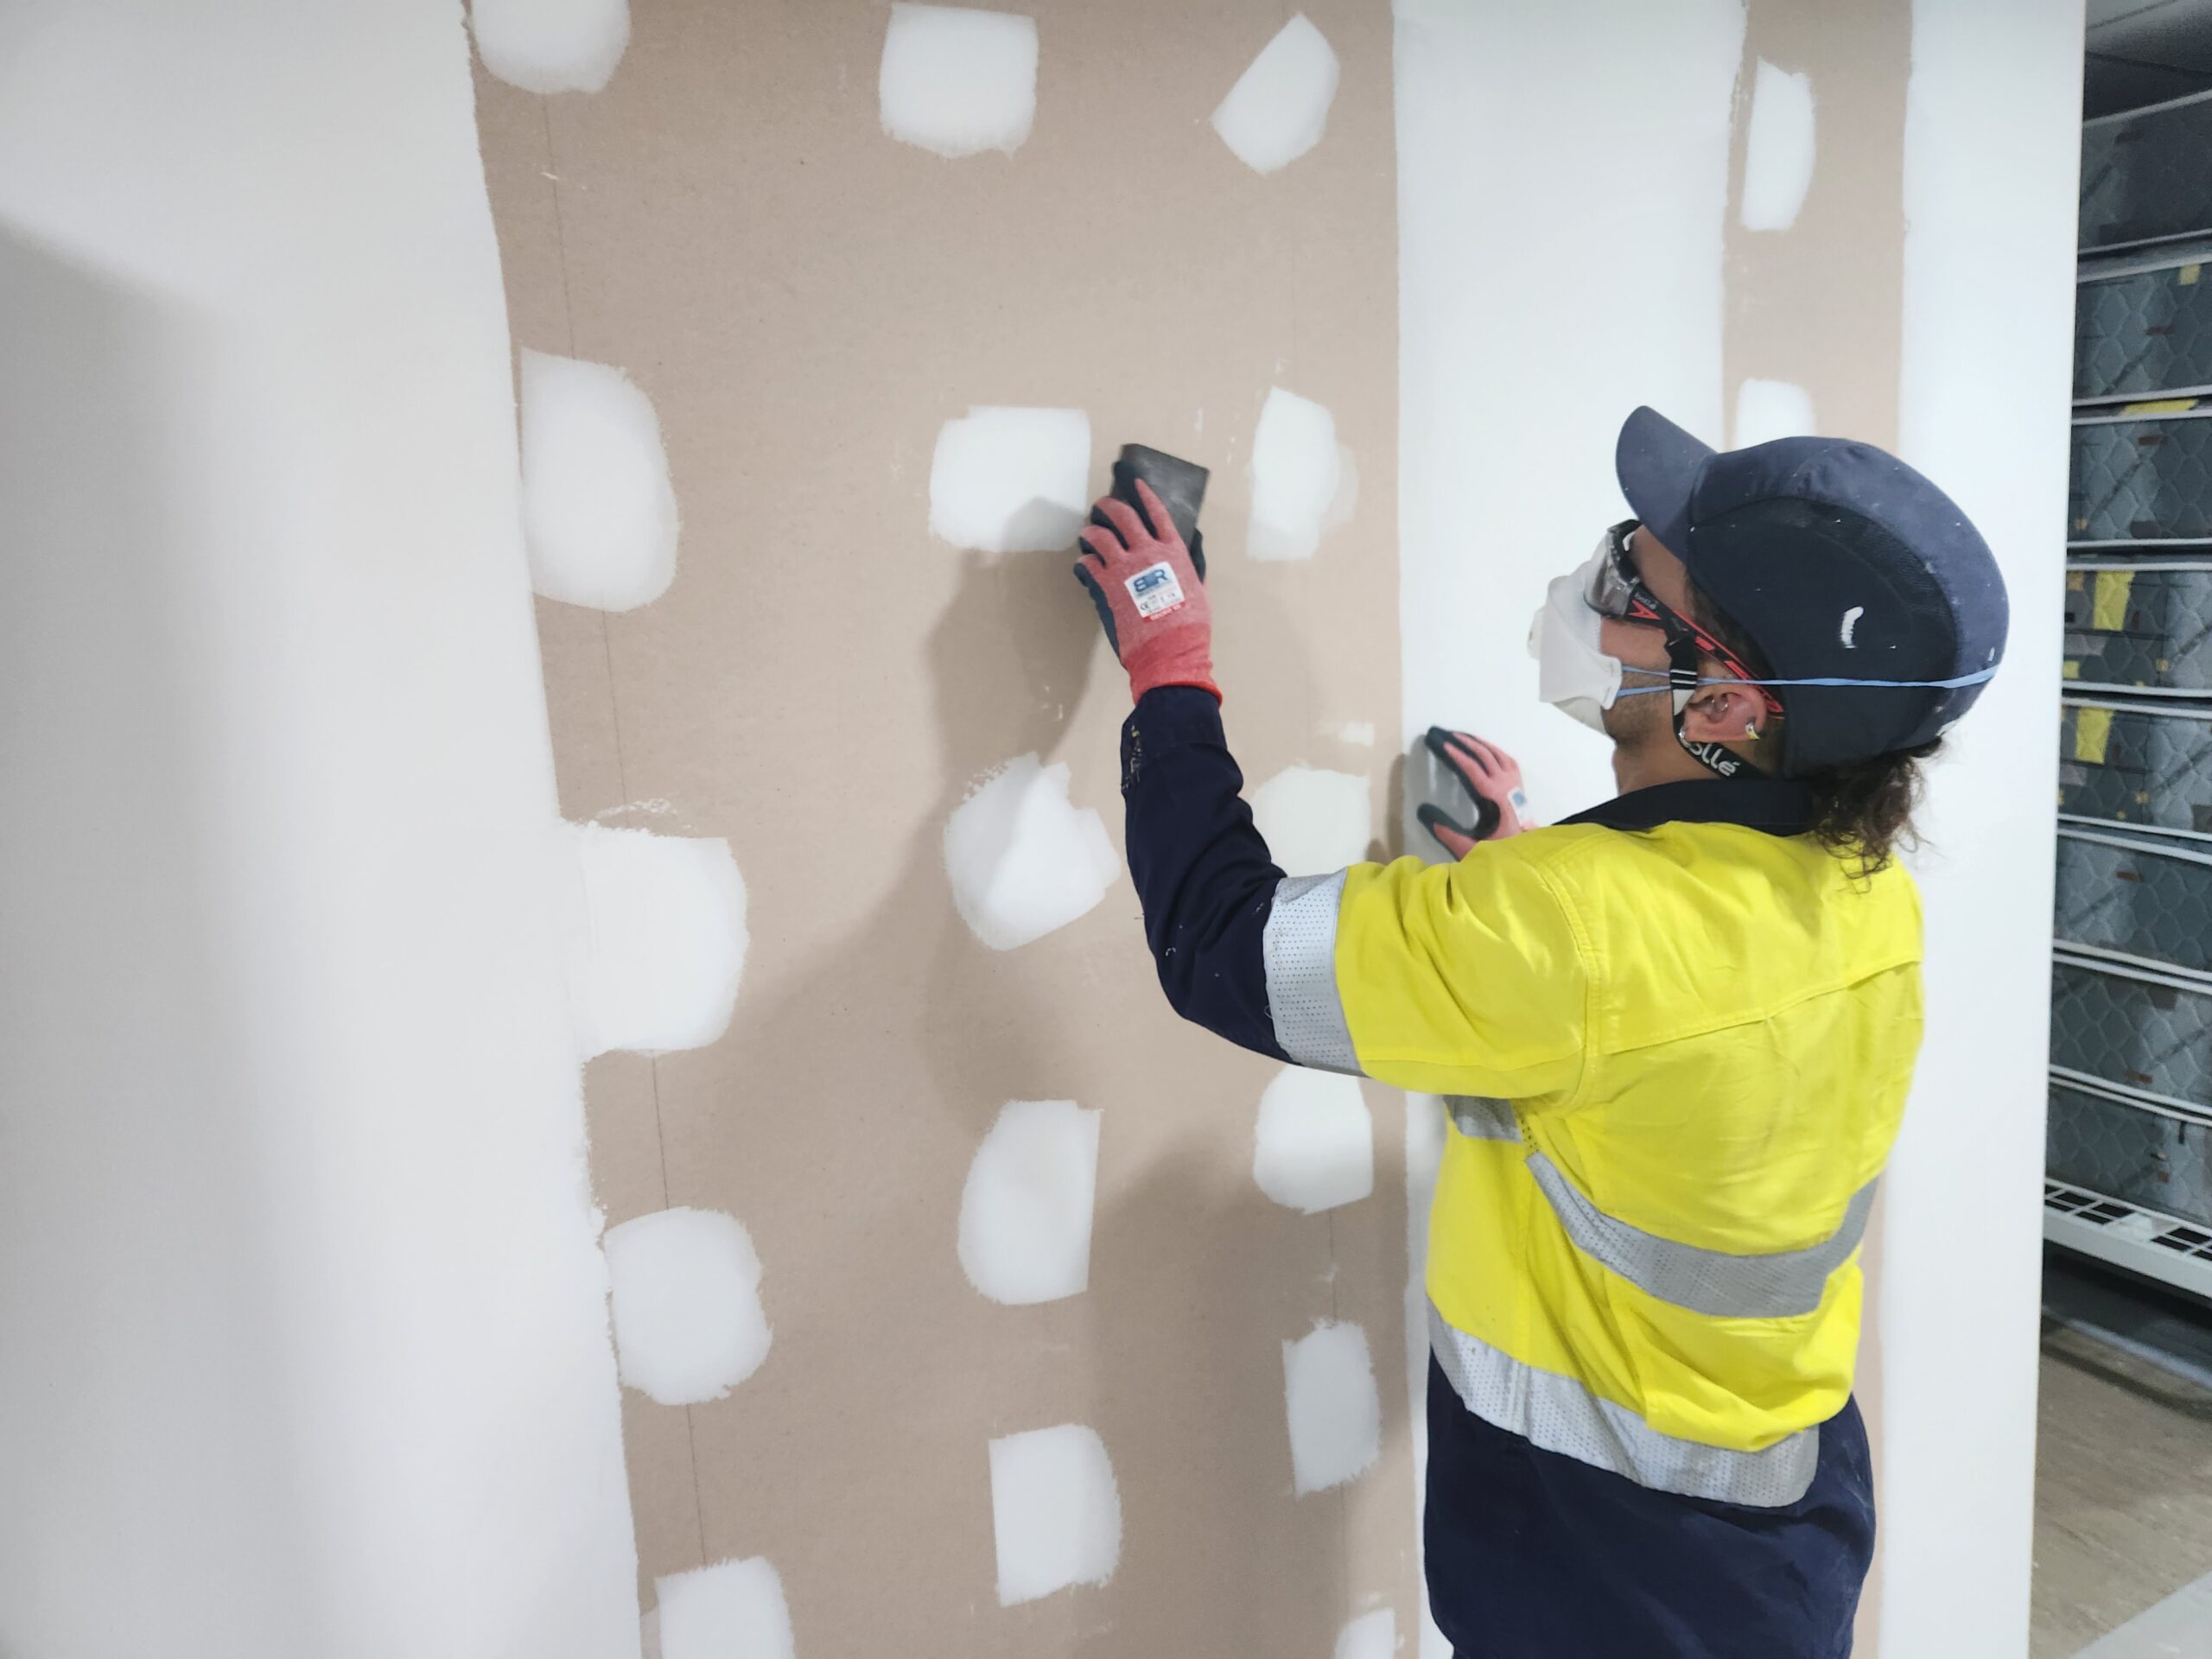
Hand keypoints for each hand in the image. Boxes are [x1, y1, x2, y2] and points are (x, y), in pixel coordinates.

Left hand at [1075, 478, 1216, 702]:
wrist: (1169, 651)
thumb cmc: (1190, 625)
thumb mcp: (1200, 589)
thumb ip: (1194, 563)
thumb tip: (1194, 542)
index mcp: (1173, 552)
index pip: (1157, 514)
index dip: (1145, 495)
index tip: (1135, 483)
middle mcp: (1147, 553)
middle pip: (1124, 517)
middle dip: (1109, 506)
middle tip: (1101, 504)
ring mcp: (1124, 568)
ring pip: (1100, 536)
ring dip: (1090, 532)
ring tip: (1086, 533)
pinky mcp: (1106, 585)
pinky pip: (1088, 564)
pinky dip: (1083, 562)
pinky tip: (1083, 564)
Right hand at [1417, 728, 1531, 857]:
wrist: (1530, 854)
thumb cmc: (1501, 850)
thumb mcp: (1472, 848)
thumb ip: (1449, 834)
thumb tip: (1426, 815)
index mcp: (1494, 796)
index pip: (1473, 768)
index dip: (1457, 755)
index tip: (1444, 744)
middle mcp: (1507, 784)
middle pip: (1485, 755)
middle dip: (1465, 742)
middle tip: (1447, 734)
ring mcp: (1515, 782)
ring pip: (1497, 753)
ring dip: (1479, 743)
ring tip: (1462, 736)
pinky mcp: (1519, 784)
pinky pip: (1506, 759)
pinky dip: (1493, 749)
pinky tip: (1485, 748)